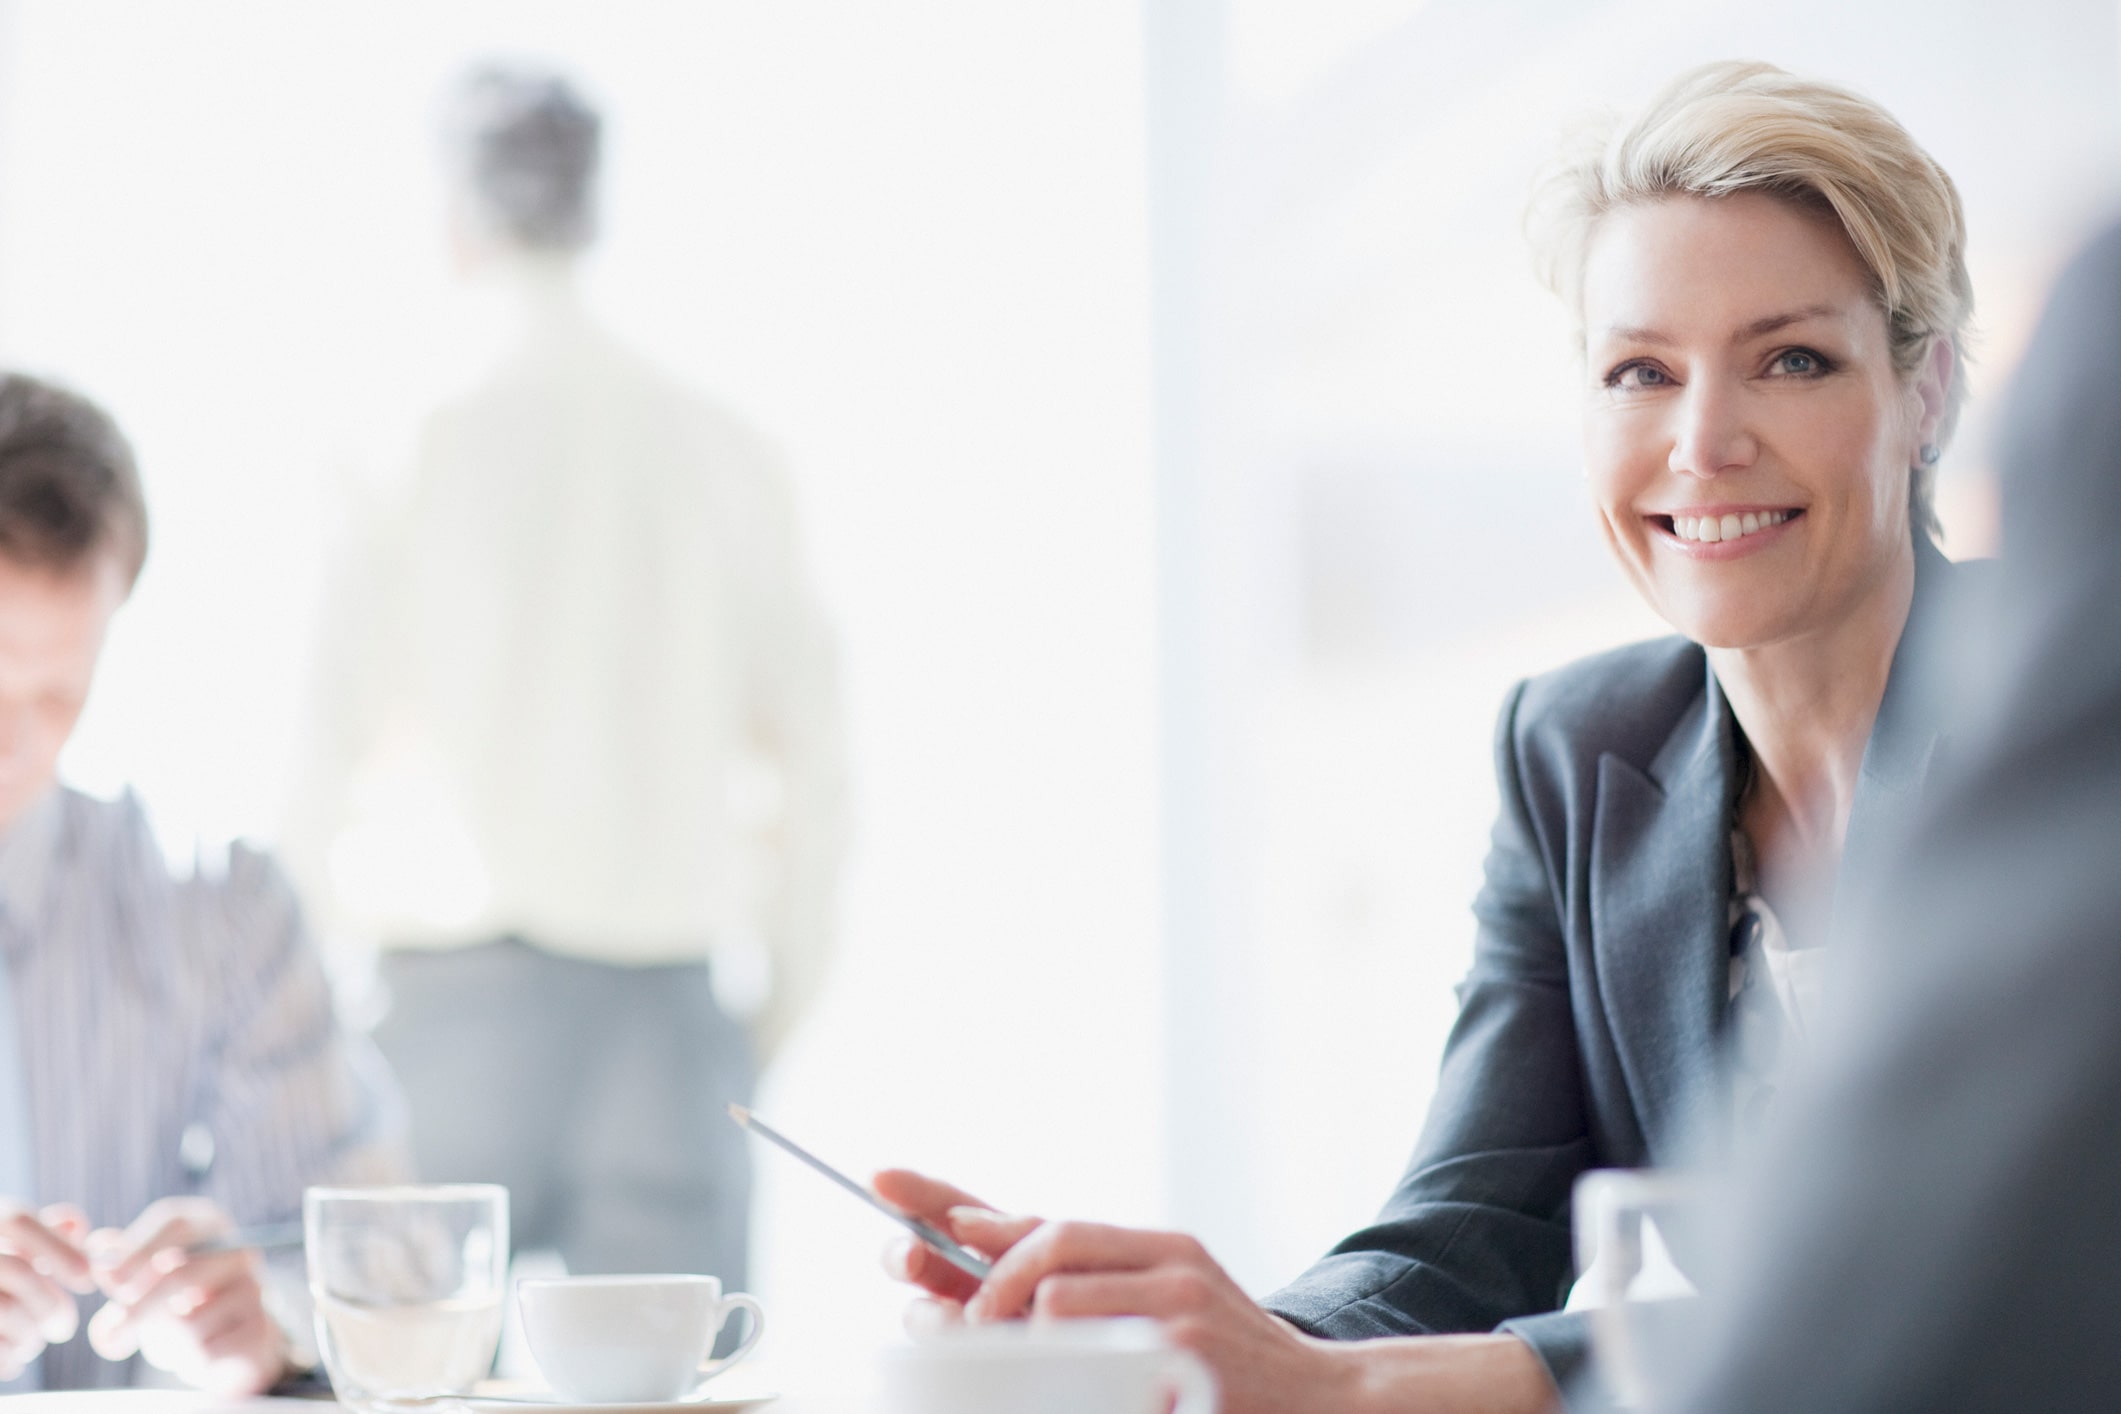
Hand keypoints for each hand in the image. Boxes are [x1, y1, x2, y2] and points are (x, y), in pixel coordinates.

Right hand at [0, 1202, 93, 1379]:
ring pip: (4, 1309)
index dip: (58, 1247)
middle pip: (16, 1270)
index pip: (16, 1220)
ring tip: (30, 1342)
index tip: (88, 1278)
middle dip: (49, 1303)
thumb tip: (76, 1227)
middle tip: (63, 1328)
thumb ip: (48, 1235)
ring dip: (29, 1334)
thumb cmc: (1, 1286)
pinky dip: (10, 1357)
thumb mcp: (16, 1253)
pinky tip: (12, 1358)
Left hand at [87, 1198, 287, 1395]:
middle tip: (114, 1332)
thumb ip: (117, 1267)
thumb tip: (99, 1253)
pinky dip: (187, 1360)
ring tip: (170, 1342)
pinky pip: (206, 1349)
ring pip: (188, 1320)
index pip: (174, 1223)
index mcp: (209, 1224)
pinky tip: (197, 1352)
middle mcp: (239, 1249)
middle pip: (181, 1272)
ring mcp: (255, 1287)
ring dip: (163, 1342)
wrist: (231, 1342)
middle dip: (139, 1307)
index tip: (107, 1277)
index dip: (137, 1248)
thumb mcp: (142, 1281)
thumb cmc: (177, 1303)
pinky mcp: (261, 1327)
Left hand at [873, 1169, 1559, 1413]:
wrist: (1327, 1401)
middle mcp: (1162, 1256)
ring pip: (1057, 1287)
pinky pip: (1091, 1338)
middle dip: (970, 1267)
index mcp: (1141, 1248)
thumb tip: (948, 1292)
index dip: (952, 1197)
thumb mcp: (1141, 1319)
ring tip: (990, 1349)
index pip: (1033, 1212)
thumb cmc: (1221, 1369)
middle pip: (1042, 1237)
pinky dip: (1055, 1351)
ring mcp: (1178, 1297)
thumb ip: (1061, 1297)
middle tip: (919, 1294)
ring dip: (1008, 1319)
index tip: (881, 1182)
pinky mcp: (1187, 1342)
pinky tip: (1051, 1365)